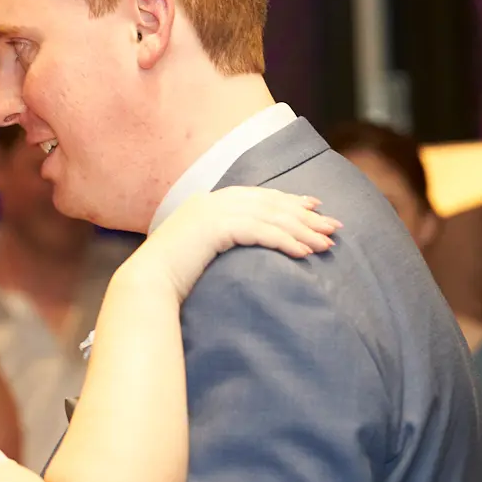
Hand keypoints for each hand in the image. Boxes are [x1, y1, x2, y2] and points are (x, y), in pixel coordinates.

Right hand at [132, 188, 338, 299]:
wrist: (147, 284)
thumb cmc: (170, 278)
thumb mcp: (198, 253)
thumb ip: (219, 242)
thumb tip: (244, 247)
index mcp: (208, 203)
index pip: (258, 196)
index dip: (290, 200)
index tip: (315, 205)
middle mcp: (212, 201)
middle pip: (270, 203)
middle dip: (306, 215)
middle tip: (334, 226)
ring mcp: (213, 211)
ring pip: (270, 217)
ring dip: (303, 230)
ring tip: (327, 245)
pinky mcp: (216, 227)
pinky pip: (261, 232)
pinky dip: (286, 242)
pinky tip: (305, 253)